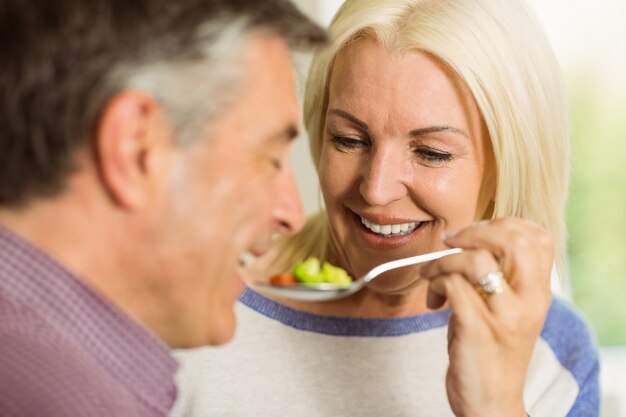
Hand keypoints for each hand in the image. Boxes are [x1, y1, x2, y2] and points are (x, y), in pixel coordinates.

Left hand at [420, 218, 552, 416]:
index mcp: (538, 292)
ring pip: (474, 260)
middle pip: (512, 240)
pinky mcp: (477, 329)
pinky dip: (434, 284)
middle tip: (450, 242)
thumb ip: (498, 274)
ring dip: (442, 262)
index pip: (537, 237)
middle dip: (473, 232)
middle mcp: (528, 301)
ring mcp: (504, 315)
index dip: (502, 223)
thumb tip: (465, 236)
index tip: (474, 232)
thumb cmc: (492, 348)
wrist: (490, 400)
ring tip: (431, 276)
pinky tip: (432, 299)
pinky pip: (452, 286)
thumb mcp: (507, 308)